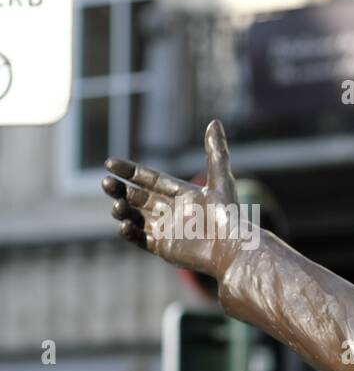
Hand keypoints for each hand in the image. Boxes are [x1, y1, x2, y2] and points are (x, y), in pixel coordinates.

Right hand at [101, 119, 244, 277]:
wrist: (232, 249)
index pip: (152, 180)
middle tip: (105, 182)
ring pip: (136, 217)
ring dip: (123, 210)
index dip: (131, 172)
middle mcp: (174, 212)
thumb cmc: (229, 215)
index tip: (110, 163)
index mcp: (184, 196)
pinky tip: (123, 225)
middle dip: (121, 190)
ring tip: (117, 204)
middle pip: (140, 198)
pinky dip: (130, 233)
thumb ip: (216, 153)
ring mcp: (168, 231)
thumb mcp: (221, 180)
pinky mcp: (164, 249)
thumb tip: (214, 121)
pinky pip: (141, 239)